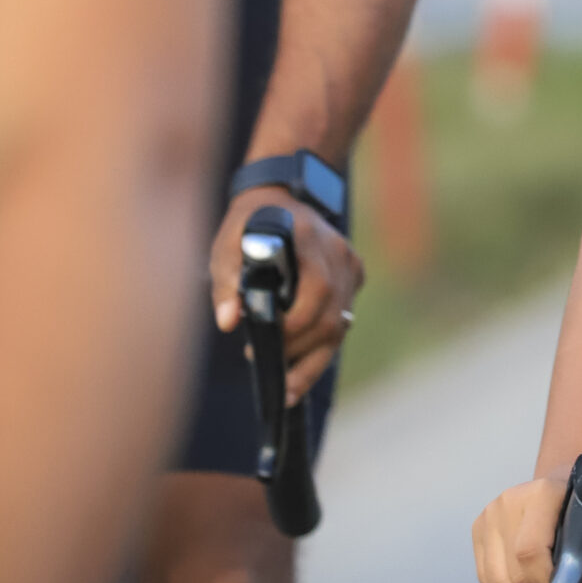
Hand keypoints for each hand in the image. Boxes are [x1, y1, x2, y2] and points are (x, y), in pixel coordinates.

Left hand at [210, 187, 361, 401]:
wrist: (280, 196)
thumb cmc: (247, 225)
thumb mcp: (226, 247)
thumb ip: (227, 283)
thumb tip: (228, 323)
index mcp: (308, 238)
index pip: (315, 291)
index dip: (294, 325)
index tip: (260, 345)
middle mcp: (338, 251)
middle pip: (331, 317)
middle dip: (301, 352)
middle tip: (271, 375)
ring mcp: (351, 264)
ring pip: (341, 325)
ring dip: (313, 359)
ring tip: (286, 386)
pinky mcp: (355, 276)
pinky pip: (342, 320)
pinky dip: (322, 345)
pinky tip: (300, 364)